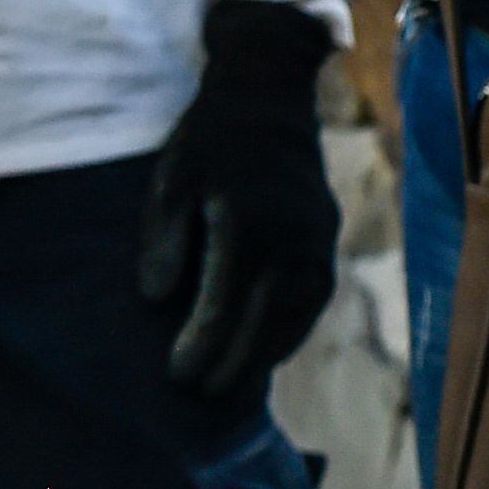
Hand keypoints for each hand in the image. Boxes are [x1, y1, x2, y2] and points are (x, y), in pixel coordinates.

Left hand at [138, 0, 344, 400]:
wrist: (271, 93)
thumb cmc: (210, 137)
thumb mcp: (172, 175)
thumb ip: (165, 236)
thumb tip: (160, 297)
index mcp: (247, 220)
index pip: (225, 303)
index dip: (201, 345)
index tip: (176, 376)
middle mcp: (291, 233)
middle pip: (265, 318)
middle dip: (233, 363)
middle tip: (201, 395)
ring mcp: (316, 235)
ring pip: (297, 312)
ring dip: (266, 353)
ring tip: (233, 384)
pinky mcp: (328, 234)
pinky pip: (315, 296)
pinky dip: (291, 328)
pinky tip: (266, 348)